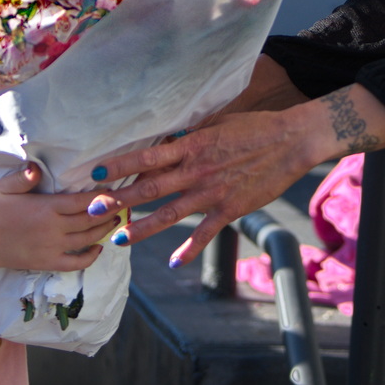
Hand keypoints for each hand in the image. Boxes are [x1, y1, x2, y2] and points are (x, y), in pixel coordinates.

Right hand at [0, 163, 110, 274]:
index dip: (101, 196)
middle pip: (90, 220)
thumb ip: (23, 177)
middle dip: (110, 211)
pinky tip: (99, 248)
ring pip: (87, 239)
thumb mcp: (4, 187)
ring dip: (104, 230)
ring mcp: (52, 248)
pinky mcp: (48, 262)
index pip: (82, 201)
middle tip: (124, 203)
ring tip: (115, 219)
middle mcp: (54, 229)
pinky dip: (91, 257)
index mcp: (46, 208)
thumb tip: (37, 168)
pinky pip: (76, 263)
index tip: (115, 190)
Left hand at [91, 84, 384, 264]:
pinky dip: (189, 248)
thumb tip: (162, 140)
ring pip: (169, 214)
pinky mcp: (230, 209)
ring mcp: (213, 192)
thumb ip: (188, 135)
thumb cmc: (253, 127)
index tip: (96, 172)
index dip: (120, 165)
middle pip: (149, 188)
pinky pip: (205, 233)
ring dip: (142, 228)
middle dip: (119, 201)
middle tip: (92, 211)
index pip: (147, 156)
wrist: (292, 140)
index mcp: (192, 145)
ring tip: (119, 239)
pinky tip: (173, 261)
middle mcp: (197, 170)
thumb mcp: (216, 123)